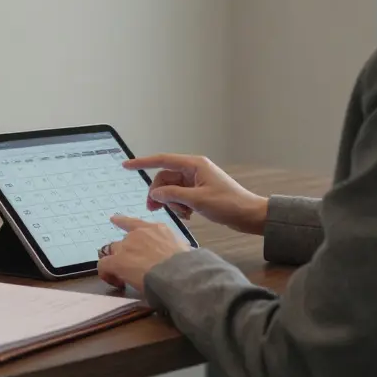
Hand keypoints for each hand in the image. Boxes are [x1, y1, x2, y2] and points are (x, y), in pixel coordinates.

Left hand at [97, 215, 190, 292]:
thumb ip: (176, 248)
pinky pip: (104, 265)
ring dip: (117, 261)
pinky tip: (116, 282)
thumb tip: (181, 254)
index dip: (123, 221)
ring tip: (122, 277)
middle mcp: (139, 233)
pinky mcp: (117, 261)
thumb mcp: (184, 250)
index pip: (136, 223)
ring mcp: (127, 246)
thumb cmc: (187, 265)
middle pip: (124, 240)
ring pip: (113, 251)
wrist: (178, 274)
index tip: (114, 219)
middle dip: (125, 252)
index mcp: (158, 229)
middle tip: (131, 266)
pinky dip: (107, 274)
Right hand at [125, 154, 268, 234]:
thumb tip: (154, 193)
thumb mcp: (197, 200)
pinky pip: (181, 196)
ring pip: (172, 189)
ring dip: (171, 202)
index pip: (162, 160)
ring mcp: (197, 181)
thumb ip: (173, 195)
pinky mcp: (199, 192)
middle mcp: (194, 170)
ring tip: (179, 214)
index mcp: (194, 165)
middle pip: (165, 178)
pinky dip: (179, 206)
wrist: (249, 215)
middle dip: (159, 193)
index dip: (142, 162)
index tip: (126, 165)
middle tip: (155, 209)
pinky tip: (187, 216)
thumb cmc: (229, 204)